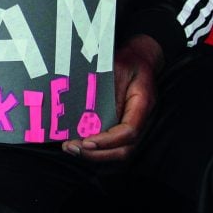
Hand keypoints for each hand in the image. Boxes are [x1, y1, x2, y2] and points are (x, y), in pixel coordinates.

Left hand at [63, 34, 163, 162]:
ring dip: (94, 154)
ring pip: (118, 150)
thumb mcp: (116, 67)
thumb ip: (106, 87)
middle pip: (124, 148)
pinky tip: (75, 143)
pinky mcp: (122, 125)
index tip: (87, 141)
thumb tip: (91, 110)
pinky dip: (94, 147)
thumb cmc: (129, 62)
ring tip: (70, 147)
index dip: (108, 140)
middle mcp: (140, 119)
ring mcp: (133, 125)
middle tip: (72, 148)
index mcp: (142, 104)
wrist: (140, 59)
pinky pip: (111, 143)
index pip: (129, 131)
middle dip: (97, 153)